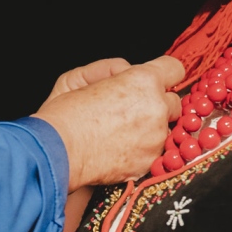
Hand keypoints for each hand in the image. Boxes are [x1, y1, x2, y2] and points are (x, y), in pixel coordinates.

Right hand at [34, 55, 183, 189]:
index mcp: (142, 81)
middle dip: (157, 106)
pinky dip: (141, 153)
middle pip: (173, 103)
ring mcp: (155, 138)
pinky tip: (120, 150)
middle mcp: (155, 108)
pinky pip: (154, 153)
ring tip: (121, 135)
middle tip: (132, 112)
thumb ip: (110, 69)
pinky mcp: (149, 162)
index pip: (174, 69)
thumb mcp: (79, 77)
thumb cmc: (64, 116)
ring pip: (164, 131)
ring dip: (149, 131)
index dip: (164, 75)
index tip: (156, 83)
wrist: (57, 154)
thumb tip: (125, 72)